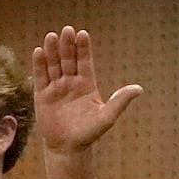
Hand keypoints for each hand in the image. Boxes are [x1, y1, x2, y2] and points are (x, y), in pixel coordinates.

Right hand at [33, 27, 142, 153]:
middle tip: (66, 30)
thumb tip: (139, 89)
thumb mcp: (107, 117)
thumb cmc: (89, 134)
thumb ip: (120, 101)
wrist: (67, 148)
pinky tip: (39, 52)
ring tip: (51, 36)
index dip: (83, 48)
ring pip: (54, 65)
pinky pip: (40, 77)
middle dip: (67, 45)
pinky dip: (39, 65)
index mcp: (87, 84)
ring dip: (52, 51)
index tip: (82, 34)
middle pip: (68, 59)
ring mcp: (56, 88)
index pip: (84, 62)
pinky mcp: (42, 95)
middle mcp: (71, 83)